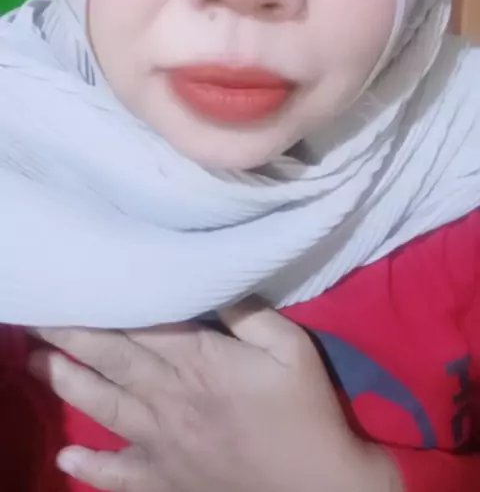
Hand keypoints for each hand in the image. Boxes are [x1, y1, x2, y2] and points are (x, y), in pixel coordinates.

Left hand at [30, 301, 401, 491]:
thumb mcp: (291, 349)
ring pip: (103, 406)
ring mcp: (163, 442)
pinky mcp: (166, 479)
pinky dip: (91, 468)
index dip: (106, 304)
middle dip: (70, 333)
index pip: (142, 324)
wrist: (319, 490)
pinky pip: (119, 476)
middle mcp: (169, 398)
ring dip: (64, 383)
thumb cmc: (306, 412)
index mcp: (200, 362)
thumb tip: (210, 282)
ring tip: (32, 361)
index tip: (77, 283)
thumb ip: (248, 313)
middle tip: (35, 312)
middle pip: (111, 358)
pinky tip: (67, 457)